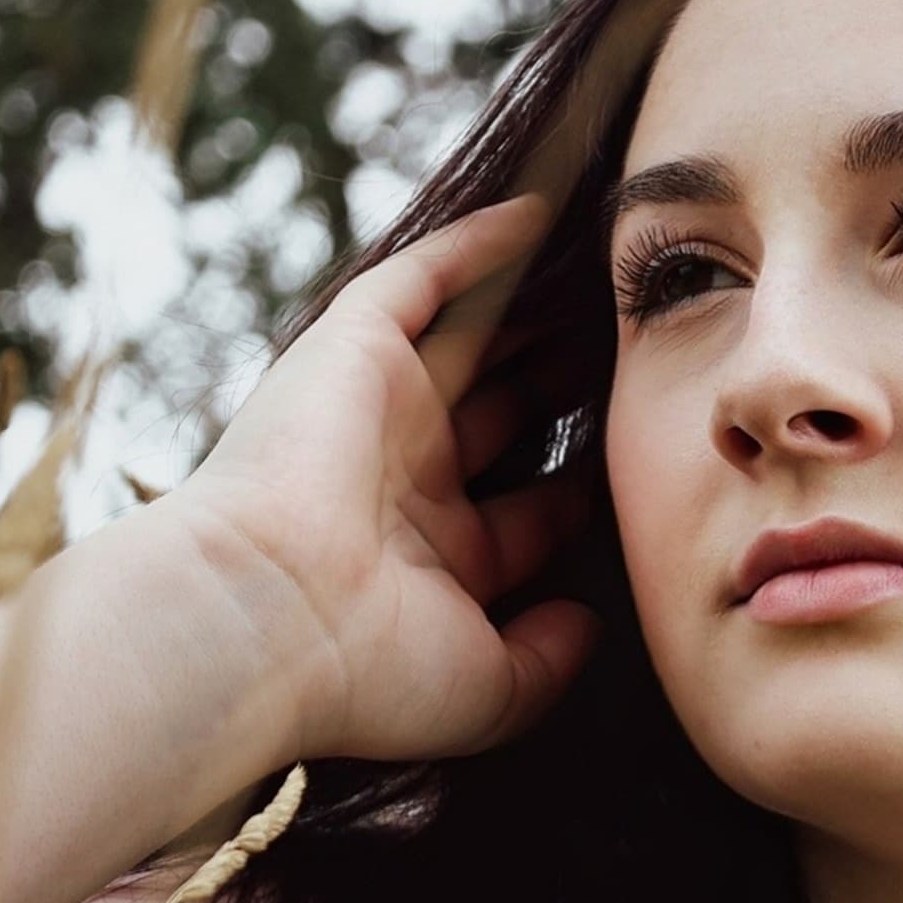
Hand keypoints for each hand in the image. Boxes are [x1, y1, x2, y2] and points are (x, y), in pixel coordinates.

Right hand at [166, 192, 601, 765]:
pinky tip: (543, 215)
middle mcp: (404, 484)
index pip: (522, 520)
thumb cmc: (368, 668)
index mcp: (431, 561)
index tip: (642, 466)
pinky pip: (425, 278)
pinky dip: (478, 246)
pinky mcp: (353, 349)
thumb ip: (549, 659)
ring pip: (471, 344)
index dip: (580, 495)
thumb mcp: (488, 687)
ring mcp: (378, 412)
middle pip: (500, 422)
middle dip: (557, 394)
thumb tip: (591, 627)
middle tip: (628, 360)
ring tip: (605, 280)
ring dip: (532, 315)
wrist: (260, 618)